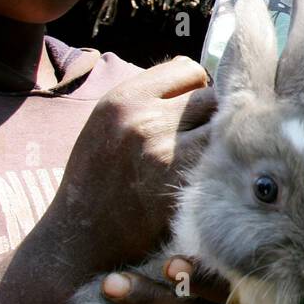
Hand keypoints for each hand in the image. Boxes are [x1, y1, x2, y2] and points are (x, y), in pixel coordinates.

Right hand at [50, 56, 216, 272]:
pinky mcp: (182, 185)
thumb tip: (196, 73)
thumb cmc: (97, 175)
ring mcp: (167, 153)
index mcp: (123, 99)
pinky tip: (206, 175)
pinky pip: (219, 160)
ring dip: (220, 139)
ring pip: (221, 128)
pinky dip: (218, 165)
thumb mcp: (107, 121)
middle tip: (203, 133)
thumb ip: (148, 94)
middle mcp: (145, 121)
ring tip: (206, 153)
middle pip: (211, 96)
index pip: (188, 69)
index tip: (191, 106)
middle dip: (212, 113)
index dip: (196, 86)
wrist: (81, 235)